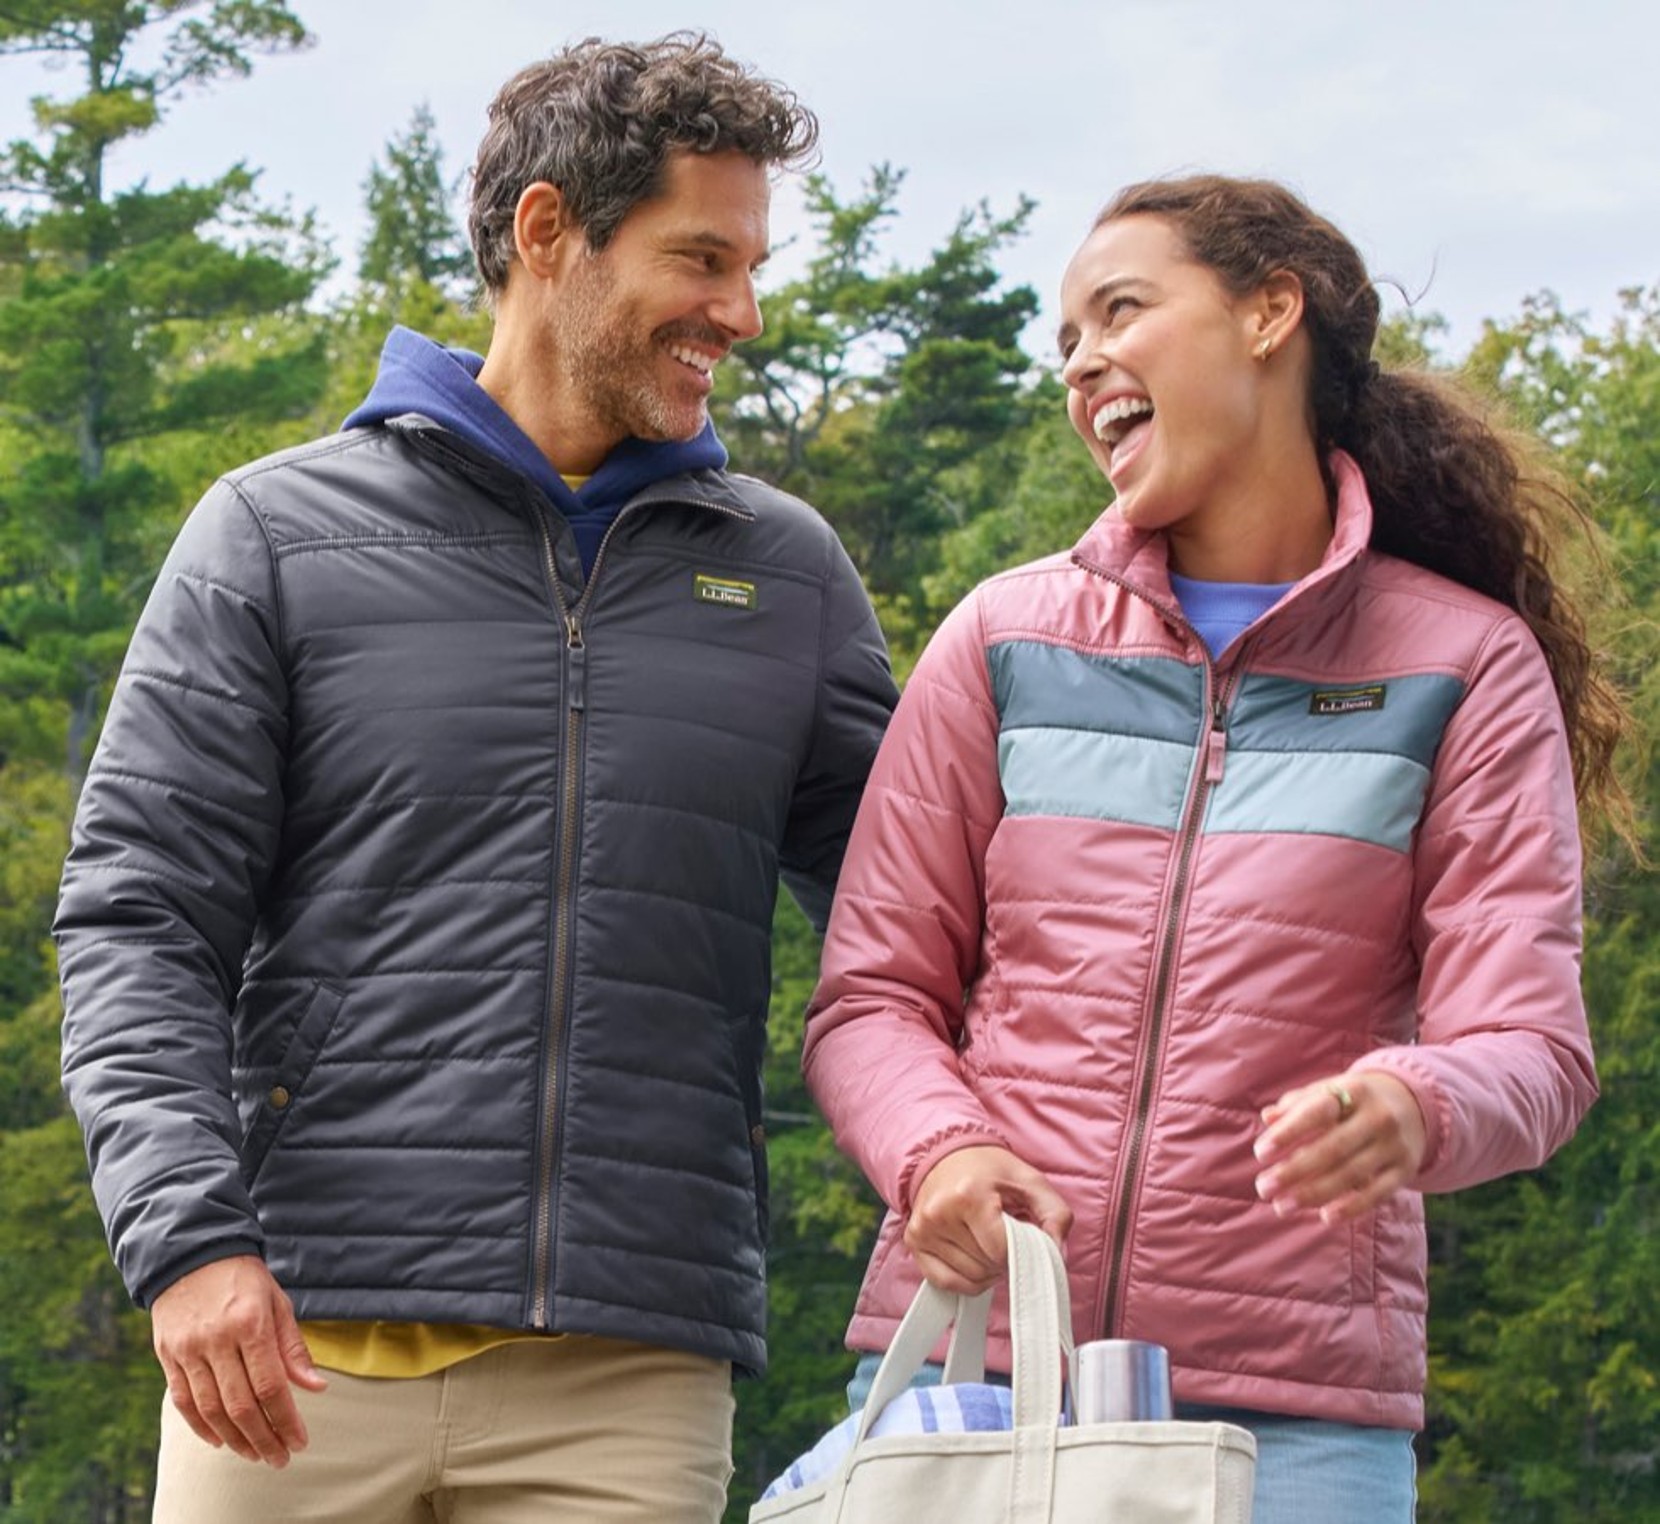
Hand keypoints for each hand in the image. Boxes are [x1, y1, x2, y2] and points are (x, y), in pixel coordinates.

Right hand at [150, 1255, 326, 1466]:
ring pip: (211, 1409)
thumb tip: (316, 1388)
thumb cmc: (244, 1280)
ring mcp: (188, 1349)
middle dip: (263, 1438)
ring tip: (255, 1454)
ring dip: (234, 1439)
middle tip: (280, 1458)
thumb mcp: (277, 1302)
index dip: (286, 1419)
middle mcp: (217, 1339)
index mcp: (250, 1323)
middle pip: (240, 1405)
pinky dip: (201, 1426)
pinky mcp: (167, 1356)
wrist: (192, 1254)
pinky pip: (183, 1401)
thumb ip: (293, 1348)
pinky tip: (220, 1440)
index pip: (270, 1385)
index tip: (300, 1442)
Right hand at [905, 1146, 1072, 1294]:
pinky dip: (967, 1280)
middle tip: (1005, 1235)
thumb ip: (1055, 1215)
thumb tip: (1056, 1255)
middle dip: (1004, 1258)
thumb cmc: (990, 1170)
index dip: (1021, 1252)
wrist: (945, 1153)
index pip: (1002, 1251)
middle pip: (986, 1266)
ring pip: (970, 1278)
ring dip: (987, 1269)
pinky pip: (946, 1283)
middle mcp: (939, 1213)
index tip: (1023, 1237)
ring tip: (988, 1240)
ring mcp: (922, 1229)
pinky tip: (973, 1257)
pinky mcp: (913, 1241)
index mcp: (969, 1195)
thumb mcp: (1031, 1182)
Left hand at [1253, 1072, 1427, 1223]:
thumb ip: (1297, 1104)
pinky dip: (1351, 1207)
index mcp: (1354, 1090)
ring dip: (1313, 1194)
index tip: (1260, 1153)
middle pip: (1332, 1149)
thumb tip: (1268, 1117)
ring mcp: (1394, 1145)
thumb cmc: (1354, 1101)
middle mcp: (1378, 1117)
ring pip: (1351, 1174)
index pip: (1316, 1112)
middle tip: (1263, 1188)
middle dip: (1294, 1171)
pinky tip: (1324, 1217)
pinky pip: (1377, 1193)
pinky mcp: (1406, 1170)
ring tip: (1282, 1206)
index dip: (1287, 1133)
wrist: (1414, 1104)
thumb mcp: (1329, 1091)